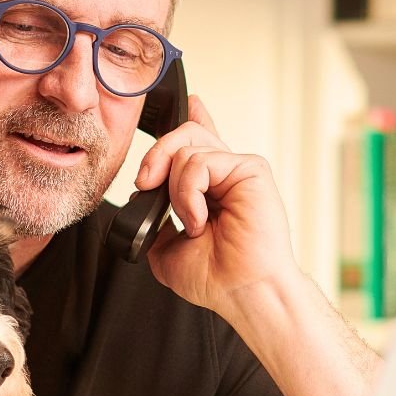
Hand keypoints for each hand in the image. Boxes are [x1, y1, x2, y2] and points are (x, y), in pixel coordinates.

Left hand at [135, 95, 298, 316]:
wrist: (240, 292)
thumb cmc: (214, 278)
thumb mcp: (164, 248)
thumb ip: (154, 218)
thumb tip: (145, 196)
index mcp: (211, 187)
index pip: (201, 143)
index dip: (194, 119)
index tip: (190, 103)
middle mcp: (226, 174)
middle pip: (185, 135)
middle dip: (155, 156)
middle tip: (145, 185)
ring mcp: (238, 169)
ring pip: (186, 148)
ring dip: (176, 191)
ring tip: (192, 223)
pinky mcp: (250, 169)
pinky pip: (200, 162)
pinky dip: (189, 193)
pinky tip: (200, 220)